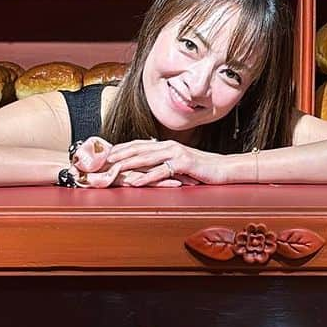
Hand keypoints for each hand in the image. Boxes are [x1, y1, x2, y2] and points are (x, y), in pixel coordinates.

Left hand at [102, 139, 232, 185]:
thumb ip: (164, 164)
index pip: (138, 144)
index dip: (121, 148)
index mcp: (166, 145)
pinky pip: (161, 171)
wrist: (224, 169)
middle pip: (138, 148)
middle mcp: (169, 146)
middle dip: (118, 154)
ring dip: (127, 164)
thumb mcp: (179, 165)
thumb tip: (147, 169)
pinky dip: (146, 177)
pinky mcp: (183, 163)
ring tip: (112, 169)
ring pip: (146, 158)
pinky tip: (135, 182)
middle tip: (102, 160)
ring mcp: (176, 153)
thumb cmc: (202, 169)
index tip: (105, 154)